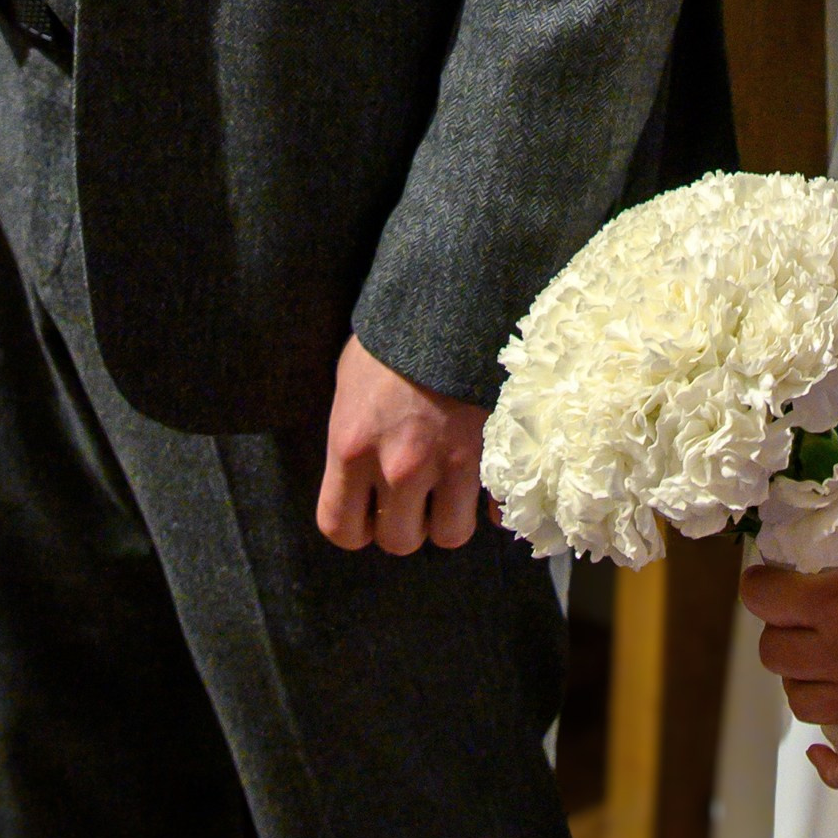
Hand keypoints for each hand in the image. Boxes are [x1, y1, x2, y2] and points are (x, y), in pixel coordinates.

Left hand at [315, 332, 486, 553]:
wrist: (455, 296)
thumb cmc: (394, 336)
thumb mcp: (351, 383)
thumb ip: (354, 440)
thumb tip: (359, 479)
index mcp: (353, 446)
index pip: (340, 527)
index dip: (356, 527)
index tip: (368, 511)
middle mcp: (399, 465)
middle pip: (399, 541)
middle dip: (406, 524)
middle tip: (414, 496)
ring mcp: (450, 462)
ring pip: (449, 534)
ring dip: (449, 517)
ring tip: (449, 488)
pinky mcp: (493, 452)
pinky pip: (496, 509)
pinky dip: (493, 502)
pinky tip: (485, 478)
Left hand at [741, 502, 837, 789]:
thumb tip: (819, 552)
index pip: (763, 600)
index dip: (762, 585)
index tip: (774, 577)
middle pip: (776, 655)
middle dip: (782, 628)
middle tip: (802, 611)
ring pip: (804, 703)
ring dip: (804, 677)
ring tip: (821, 656)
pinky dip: (833, 767)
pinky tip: (820, 750)